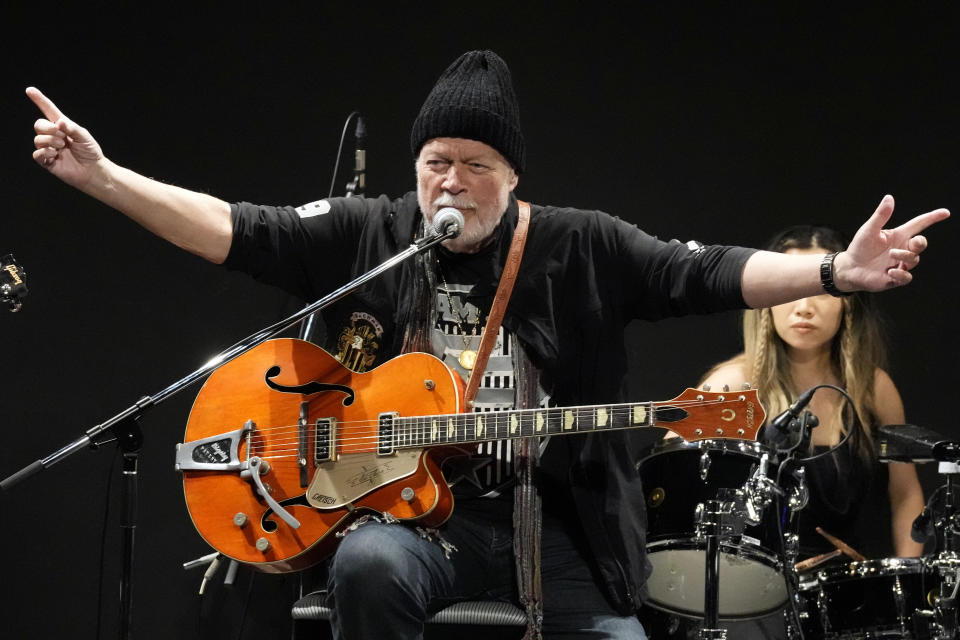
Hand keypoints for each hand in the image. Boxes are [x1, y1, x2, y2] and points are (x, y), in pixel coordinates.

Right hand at [27, 87, 104, 188]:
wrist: (93, 171)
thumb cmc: (90, 152)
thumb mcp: (84, 137)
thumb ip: (72, 128)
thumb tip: (59, 123)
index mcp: (62, 127)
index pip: (48, 111)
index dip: (39, 100)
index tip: (30, 90)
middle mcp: (53, 136)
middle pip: (38, 124)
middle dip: (48, 128)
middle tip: (63, 136)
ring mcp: (49, 148)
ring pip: (38, 139)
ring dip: (50, 141)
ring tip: (63, 146)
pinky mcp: (47, 161)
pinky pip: (37, 154)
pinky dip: (45, 152)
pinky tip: (55, 154)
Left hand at [835, 195, 949, 291]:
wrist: (849, 268)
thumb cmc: (860, 247)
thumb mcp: (869, 230)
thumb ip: (880, 215)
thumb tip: (889, 197)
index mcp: (898, 235)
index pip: (919, 224)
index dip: (932, 218)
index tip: (945, 213)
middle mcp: (902, 249)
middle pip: (921, 244)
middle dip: (921, 242)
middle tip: (914, 242)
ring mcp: (900, 264)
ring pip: (914, 259)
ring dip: (905, 256)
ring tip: (891, 254)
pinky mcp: (895, 278)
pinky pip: (906, 277)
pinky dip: (901, 274)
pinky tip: (890, 271)